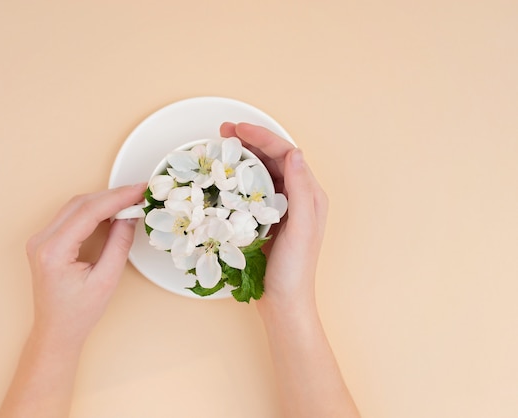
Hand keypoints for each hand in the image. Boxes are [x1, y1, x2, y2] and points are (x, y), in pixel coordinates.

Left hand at [25, 184, 146, 346]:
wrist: (56, 331)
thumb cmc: (78, 314)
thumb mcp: (106, 280)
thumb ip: (119, 244)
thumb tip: (130, 216)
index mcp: (53, 251)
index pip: (88, 212)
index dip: (117, 198)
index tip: (139, 190)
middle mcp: (41, 240)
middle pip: (80, 204)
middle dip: (112, 196)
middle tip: (139, 193)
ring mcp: (41, 239)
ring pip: (75, 206)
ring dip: (103, 200)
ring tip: (130, 201)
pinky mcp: (46, 240)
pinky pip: (71, 215)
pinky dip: (93, 209)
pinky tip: (111, 210)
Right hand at [220, 123, 327, 313]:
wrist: (284, 301)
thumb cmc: (294, 270)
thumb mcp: (301, 229)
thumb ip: (300, 190)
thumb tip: (294, 153)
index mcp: (310, 195)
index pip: (286, 154)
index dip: (262, 137)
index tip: (237, 129)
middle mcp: (297, 197)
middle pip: (272, 159)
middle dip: (249, 142)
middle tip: (223, 132)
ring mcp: (281, 208)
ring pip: (261, 173)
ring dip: (242, 158)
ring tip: (220, 149)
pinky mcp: (267, 219)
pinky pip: (252, 191)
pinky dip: (238, 179)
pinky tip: (223, 178)